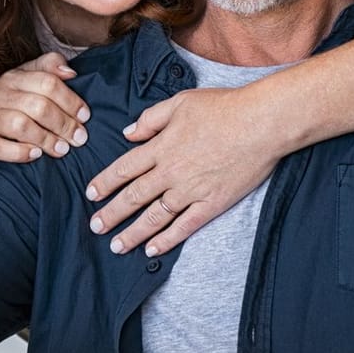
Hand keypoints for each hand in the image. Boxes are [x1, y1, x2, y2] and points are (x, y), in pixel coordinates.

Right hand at [0, 53, 89, 162]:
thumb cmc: (3, 105)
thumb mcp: (23, 81)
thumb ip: (47, 69)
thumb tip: (71, 72)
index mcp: (12, 78)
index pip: (47, 81)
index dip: (71, 99)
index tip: (85, 117)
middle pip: (38, 104)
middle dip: (64, 123)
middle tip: (79, 139)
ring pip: (20, 124)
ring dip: (46, 138)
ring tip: (62, 150)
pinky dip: (20, 152)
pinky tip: (35, 155)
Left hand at [83, 88, 284, 254]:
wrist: (262, 123)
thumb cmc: (223, 107)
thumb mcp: (180, 102)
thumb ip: (151, 119)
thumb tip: (128, 133)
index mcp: (161, 147)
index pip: (124, 169)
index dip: (105, 183)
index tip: (91, 194)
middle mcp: (171, 172)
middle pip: (133, 196)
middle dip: (111, 214)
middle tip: (94, 227)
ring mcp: (191, 190)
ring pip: (154, 216)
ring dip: (133, 232)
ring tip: (116, 246)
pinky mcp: (212, 203)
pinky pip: (184, 226)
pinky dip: (167, 240)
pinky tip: (152, 250)